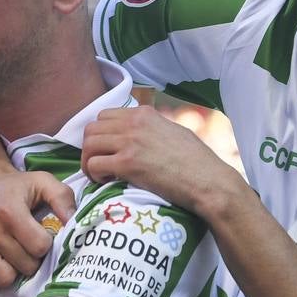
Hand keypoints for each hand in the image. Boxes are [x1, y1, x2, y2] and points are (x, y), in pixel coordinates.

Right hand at [0, 162, 74, 291]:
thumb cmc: (15, 186)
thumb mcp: (42, 182)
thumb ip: (63, 200)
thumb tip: (76, 226)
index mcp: (9, 211)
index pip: (39, 247)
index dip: (46, 242)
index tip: (41, 233)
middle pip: (25, 266)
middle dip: (33, 258)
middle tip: (28, 244)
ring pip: (5, 279)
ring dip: (15, 271)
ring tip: (15, 254)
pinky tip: (0, 261)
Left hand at [81, 106, 234, 213]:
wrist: (208, 181)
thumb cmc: (197, 162)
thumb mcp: (175, 132)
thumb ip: (154, 128)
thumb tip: (143, 134)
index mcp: (145, 114)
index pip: (104, 115)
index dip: (101, 134)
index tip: (106, 149)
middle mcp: (134, 123)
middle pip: (91, 129)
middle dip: (91, 148)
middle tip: (99, 164)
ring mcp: (129, 142)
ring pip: (88, 145)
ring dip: (89, 162)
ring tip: (100, 175)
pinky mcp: (127, 164)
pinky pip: (94, 165)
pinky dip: (94, 175)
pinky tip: (106, 182)